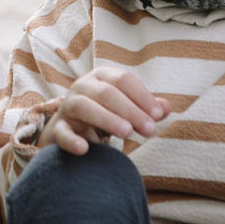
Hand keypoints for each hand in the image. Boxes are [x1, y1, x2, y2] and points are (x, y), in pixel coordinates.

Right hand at [39, 67, 170, 154]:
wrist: (69, 128)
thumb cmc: (105, 112)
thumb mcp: (126, 106)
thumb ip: (146, 107)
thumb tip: (166, 108)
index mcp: (101, 77)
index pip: (123, 80)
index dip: (142, 96)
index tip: (157, 115)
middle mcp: (82, 86)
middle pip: (106, 93)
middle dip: (130, 110)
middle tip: (149, 130)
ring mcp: (68, 106)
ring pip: (83, 106)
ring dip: (106, 118)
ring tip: (126, 133)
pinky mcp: (58, 128)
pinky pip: (62, 132)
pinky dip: (72, 140)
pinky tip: (85, 148)